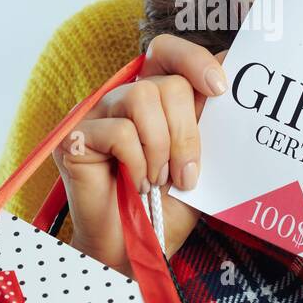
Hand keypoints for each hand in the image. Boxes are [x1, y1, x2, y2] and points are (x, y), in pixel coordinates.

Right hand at [51, 33, 228, 276]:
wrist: (136, 249)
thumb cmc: (167, 206)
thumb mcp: (197, 159)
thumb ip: (205, 122)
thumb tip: (227, 87)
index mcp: (154, 97)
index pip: (168, 52)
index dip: (196, 60)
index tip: (221, 89)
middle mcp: (123, 98)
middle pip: (167, 83)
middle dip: (186, 132)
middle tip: (186, 173)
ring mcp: (96, 115)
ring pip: (143, 97)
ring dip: (161, 147)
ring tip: (158, 180)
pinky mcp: (75, 137)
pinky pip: (119, 130)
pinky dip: (136, 162)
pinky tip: (136, 183)